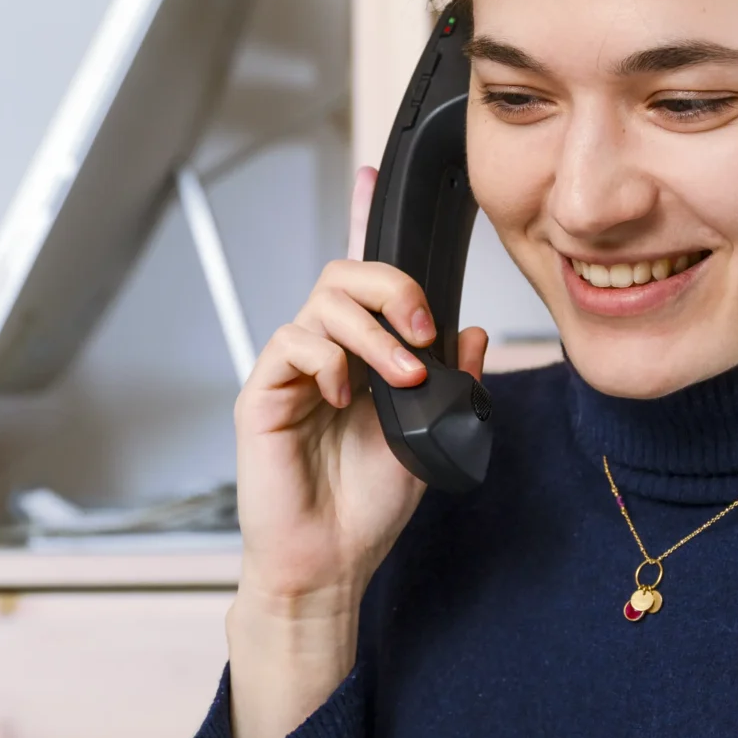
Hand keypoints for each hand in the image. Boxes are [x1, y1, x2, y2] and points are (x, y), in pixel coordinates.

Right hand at [227, 167, 486, 737]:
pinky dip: (330, 358)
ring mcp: (292, 371)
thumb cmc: (369, 506)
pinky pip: (292, 343)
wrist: (331, 562)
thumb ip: (454, 383)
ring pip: (323, 304)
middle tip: (423, 327)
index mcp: (364, 356)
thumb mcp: (434, 435)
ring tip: (401, 378)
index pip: (363, 279)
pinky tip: (348, 394)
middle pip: (344, 275)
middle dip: (392, 285)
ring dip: (373, 332)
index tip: (374, 176)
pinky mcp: (264, 394)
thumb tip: (473, 335)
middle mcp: (325, 354)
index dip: (365, 223)